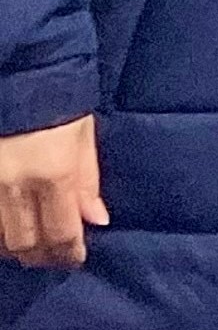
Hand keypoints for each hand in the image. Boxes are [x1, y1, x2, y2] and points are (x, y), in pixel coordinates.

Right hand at [0, 114, 105, 270]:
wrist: (15, 71)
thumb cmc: (57, 99)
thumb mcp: (82, 135)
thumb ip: (88, 181)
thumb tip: (96, 220)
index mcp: (52, 174)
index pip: (61, 233)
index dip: (69, 254)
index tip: (76, 258)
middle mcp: (15, 186)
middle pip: (26, 244)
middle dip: (43, 256)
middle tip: (55, 256)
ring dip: (17, 248)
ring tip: (33, 245)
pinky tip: (8, 228)